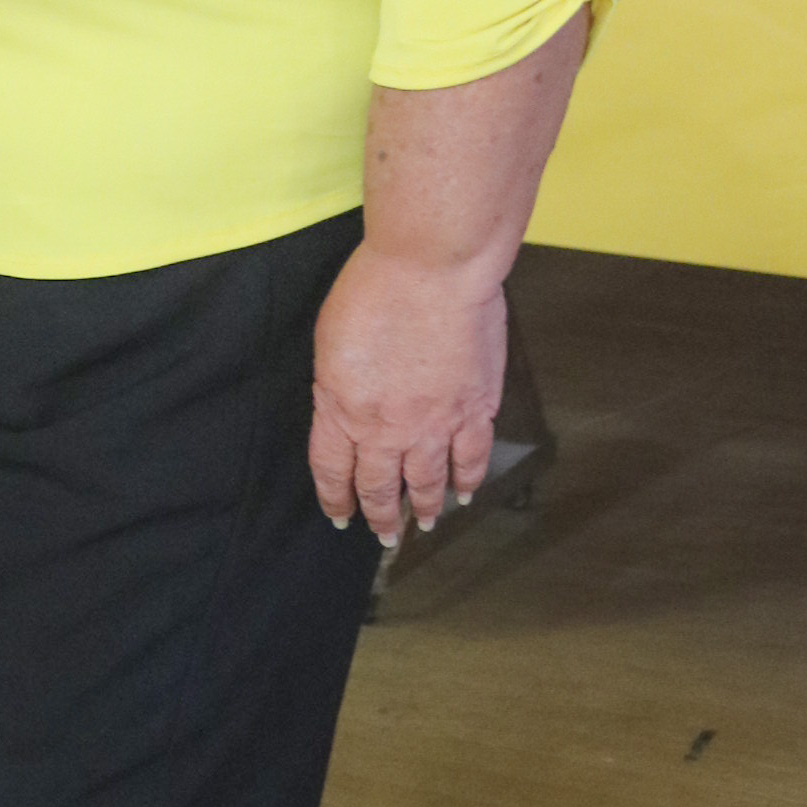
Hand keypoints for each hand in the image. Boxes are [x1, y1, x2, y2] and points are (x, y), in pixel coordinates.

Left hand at [308, 244, 507, 544]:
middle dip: (381, 516)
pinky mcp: (475, 408)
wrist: (432, 269)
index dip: (337, 499)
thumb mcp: (330, 340)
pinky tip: (465, 495)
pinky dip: (468, 481)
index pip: (334, 471)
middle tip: (385, 536)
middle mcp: (386, 428)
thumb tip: (347, 407)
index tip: (341, 517)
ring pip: (427, 482)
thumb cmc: (374, 289)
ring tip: (423, 526)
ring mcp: (435, 423)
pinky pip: (471, 458)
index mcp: (342, 409)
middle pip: (381, 486)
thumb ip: (337, 384)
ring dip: (424, 508)